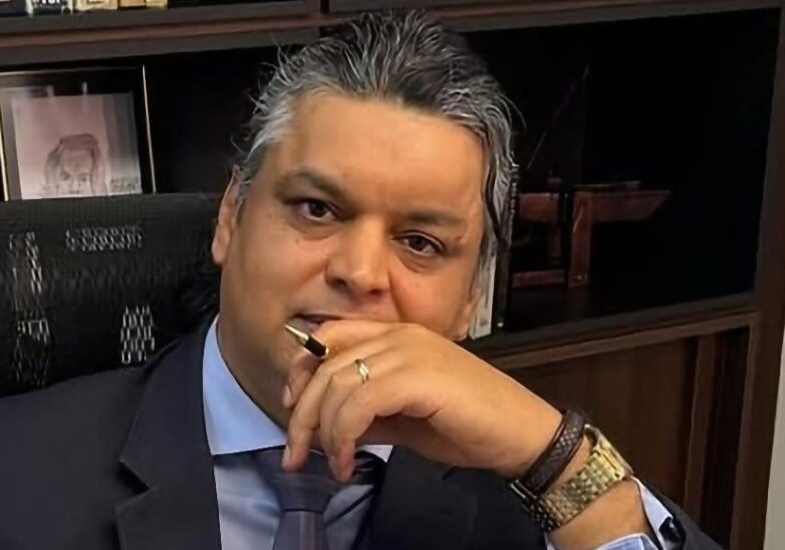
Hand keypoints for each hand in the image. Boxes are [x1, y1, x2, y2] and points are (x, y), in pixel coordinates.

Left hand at [282, 319, 561, 480]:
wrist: (522, 434)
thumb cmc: (467, 426)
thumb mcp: (403, 418)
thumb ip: (365, 413)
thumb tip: (325, 428)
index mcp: (395, 336)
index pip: (328, 337)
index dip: (301, 371)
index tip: (292, 409)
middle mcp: (398, 335)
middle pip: (324, 366)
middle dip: (302, 415)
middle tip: (293, 455)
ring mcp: (408, 352)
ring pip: (337, 386)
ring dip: (324, 433)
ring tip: (333, 466)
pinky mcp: (417, 376)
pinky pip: (359, 403)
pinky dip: (344, 437)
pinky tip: (348, 462)